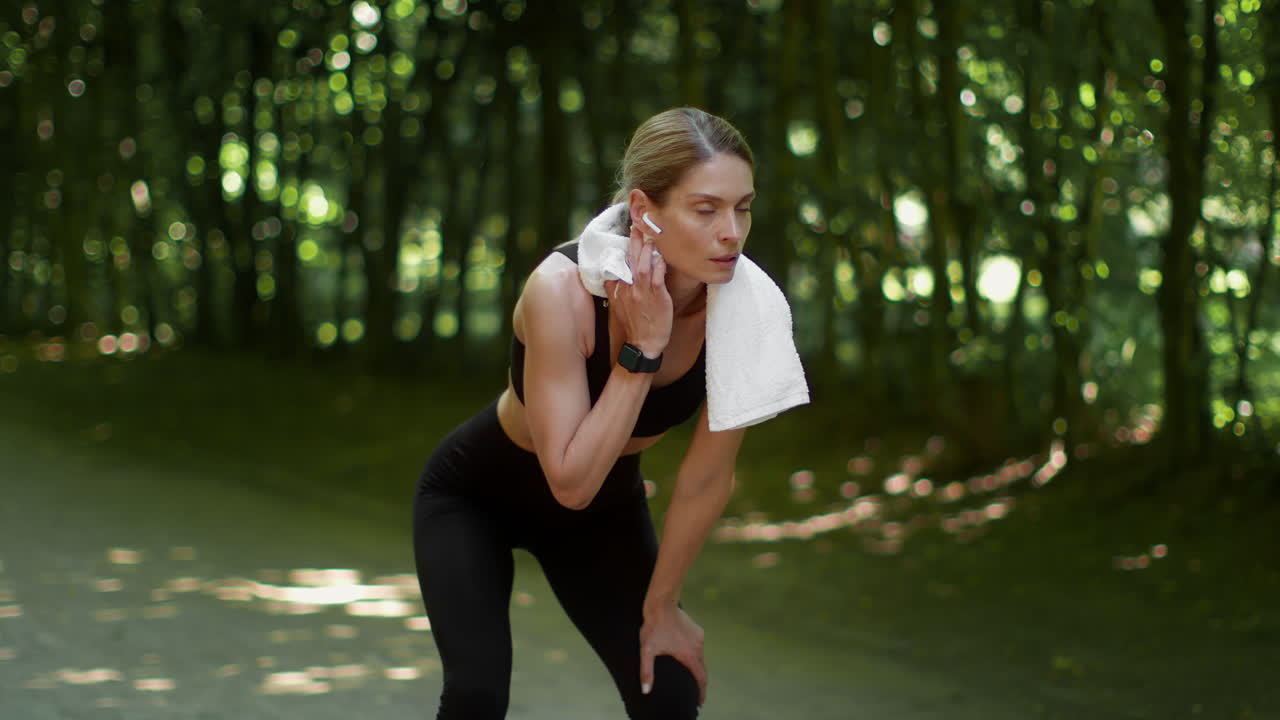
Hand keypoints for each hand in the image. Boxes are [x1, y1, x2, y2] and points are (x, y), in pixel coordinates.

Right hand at [604, 222, 671, 358]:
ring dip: (646, 250)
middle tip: (637, 226)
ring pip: (642, 266)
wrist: (643, 345)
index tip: (629, 234)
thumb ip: (615, 290)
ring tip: (650, 236)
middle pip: (630, 261)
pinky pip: (657, 278)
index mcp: (619, 290)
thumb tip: (613, 277)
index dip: (624, 248)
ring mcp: (642, 293)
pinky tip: (661, 257)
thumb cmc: (635, 326)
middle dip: (634, 242)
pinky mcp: (656, 298)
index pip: (620, 264)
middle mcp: (628, 289)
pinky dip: (659, 266)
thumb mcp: (618, 307)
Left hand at [639, 604, 706, 705]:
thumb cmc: (653, 627)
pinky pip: (698, 646)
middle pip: (703, 669)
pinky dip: (694, 653)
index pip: (701, 679)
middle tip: (695, 693)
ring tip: (690, 674)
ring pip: (701, 657)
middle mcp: (698, 647)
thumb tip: (645, 691)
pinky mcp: (697, 629)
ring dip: (697, 666)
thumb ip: (646, 672)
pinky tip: (686, 654)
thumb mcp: (647, 650)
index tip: (700, 702)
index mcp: (689, 655)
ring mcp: (699, 637)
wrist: (661, 604)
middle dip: (700, 682)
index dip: (701, 692)